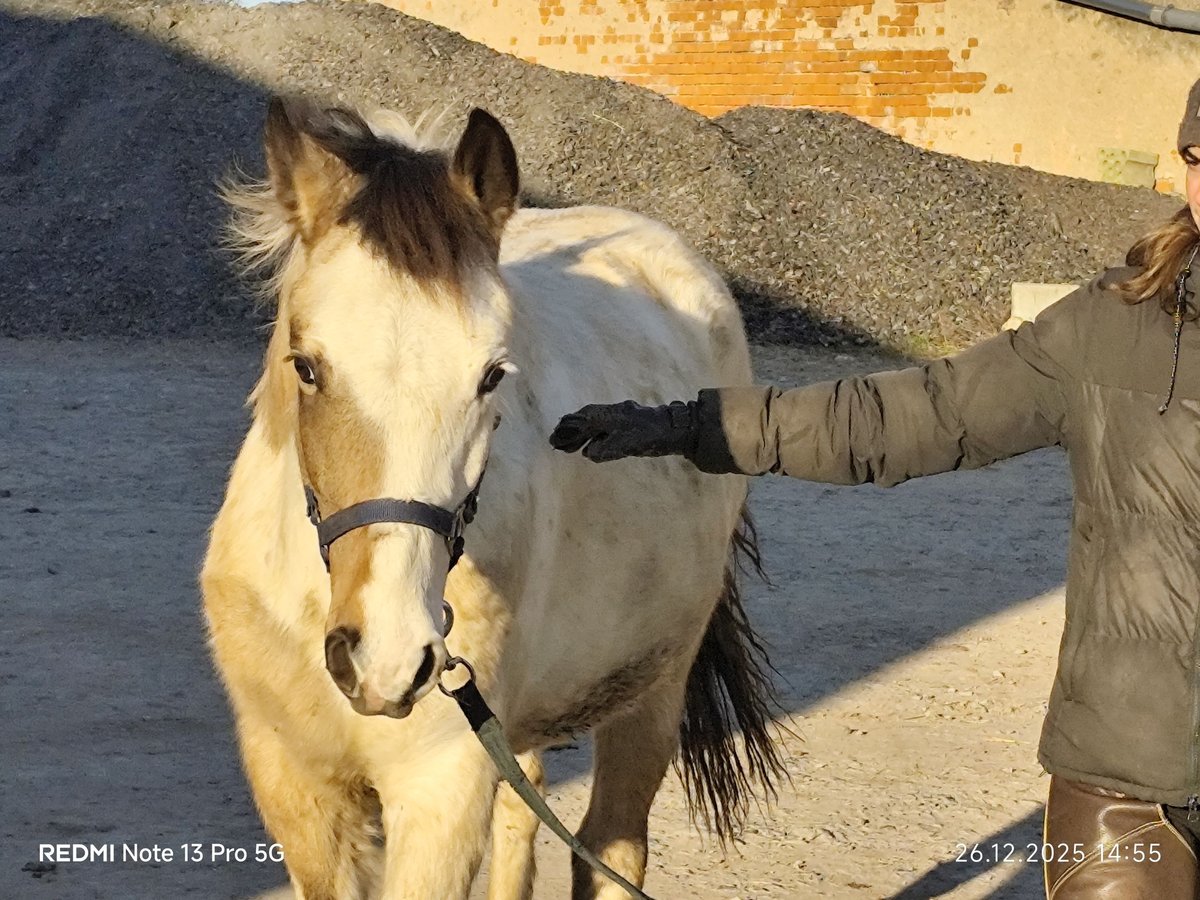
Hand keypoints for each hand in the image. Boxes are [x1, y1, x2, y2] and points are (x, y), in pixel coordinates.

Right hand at [549, 400, 697, 462]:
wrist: (675, 427)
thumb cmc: (650, 436)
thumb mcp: (625, 445)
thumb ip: (604, 449)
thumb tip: (589, 453)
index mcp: (608, 416)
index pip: (581, 420)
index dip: (567, 430)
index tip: (554, 440)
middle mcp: (612, 413)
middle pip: (586, 420)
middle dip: (571, 432)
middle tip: (556, 444)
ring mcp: (620, 417)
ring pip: (595, 424)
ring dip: (581, 434)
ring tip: (570, 446)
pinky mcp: (629, 424)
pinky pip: (604, 428)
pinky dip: (593, 435)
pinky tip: (592, 445)